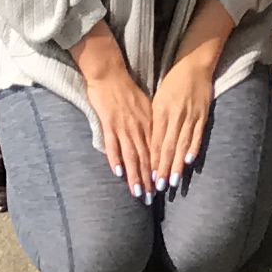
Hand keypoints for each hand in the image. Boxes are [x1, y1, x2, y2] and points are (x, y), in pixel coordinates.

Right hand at [75, 45, 161, 197]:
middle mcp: (138, 127)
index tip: (162, 185)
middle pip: (145, 157)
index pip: (155, 151)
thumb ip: (149, 123)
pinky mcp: (108, 123)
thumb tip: (155, 140)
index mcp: (149, 122)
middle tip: (151, 197)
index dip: (159, 169)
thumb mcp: (144, 106)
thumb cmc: (127, 90)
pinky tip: (119, 172)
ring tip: (138, 192)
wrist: (109, 74)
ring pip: (131, 155)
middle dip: (148, 179)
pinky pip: (112, 145)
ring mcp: (123, 126)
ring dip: (135, 175)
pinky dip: (115, 159)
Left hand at [145, 42, 219, 188]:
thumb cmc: (173, 82)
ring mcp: (190, 115)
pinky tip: (190, 161)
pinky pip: (197, 134)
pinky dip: (193, 148)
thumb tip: (149, 142)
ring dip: (177, 164)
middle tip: (159, 187)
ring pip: (182, 144)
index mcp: (161, 112)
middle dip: (163, 169)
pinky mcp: (203, 114)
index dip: (153, 160)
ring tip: (174, 181)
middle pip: (167, 147)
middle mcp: (175, 115)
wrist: (194, 64)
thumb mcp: (158, 99)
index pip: (155, 141)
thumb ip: (155, 120)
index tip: (149, 177)